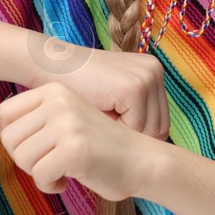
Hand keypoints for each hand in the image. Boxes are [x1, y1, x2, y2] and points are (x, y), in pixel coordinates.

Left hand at [0, 82, 158, 199]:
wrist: (141, 161)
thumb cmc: (99, 147)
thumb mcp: (59, 127)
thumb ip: (25, 124)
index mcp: (55, 90)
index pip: (7, 114)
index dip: (19, 139)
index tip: (43, 146)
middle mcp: (60, 101)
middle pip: (10, 138)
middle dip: (27, 159)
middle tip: (53, 162)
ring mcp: (68, 123)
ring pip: (22, 158)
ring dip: (39, 174)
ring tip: (63, 170)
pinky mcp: (74, 149)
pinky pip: (40, 176)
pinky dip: (50, 186)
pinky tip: (70, 180)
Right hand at [28, 37, 169, 140]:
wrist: (53, 65)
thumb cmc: (79, 86)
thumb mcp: (114, 96)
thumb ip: (133, 112)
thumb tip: (151, 148)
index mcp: (152, 72)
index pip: (160, 121)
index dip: (138, 135)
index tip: (116, 136)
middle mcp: (155, 71)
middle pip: (160, 126)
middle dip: (135, 136)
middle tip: (109, 134)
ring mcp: (147, 77)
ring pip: (149, 129)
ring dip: (126, 134)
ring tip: (103, 125)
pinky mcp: (135, 87)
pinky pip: (136, 126)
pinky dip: (118, 130)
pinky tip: (100, 121)